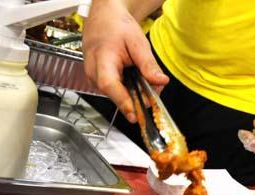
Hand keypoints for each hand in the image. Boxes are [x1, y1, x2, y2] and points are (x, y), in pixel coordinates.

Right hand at [82, 0, 168, 122]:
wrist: (104, 20)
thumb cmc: (117, 28)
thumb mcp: (137, 43)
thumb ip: (148, 64)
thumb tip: (161, 82)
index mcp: (101, 59)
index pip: (109, 85)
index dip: (123, 101)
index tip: (135, 114)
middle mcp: (94, 72)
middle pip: (116, 94)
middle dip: (138, 97)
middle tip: (154, 90)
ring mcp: (94, 79)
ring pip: (118, 95)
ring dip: (136, 92)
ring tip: (143, 77)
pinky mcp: (99, 82)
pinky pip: (117, 92)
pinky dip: (130, 89)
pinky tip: (136, 78)